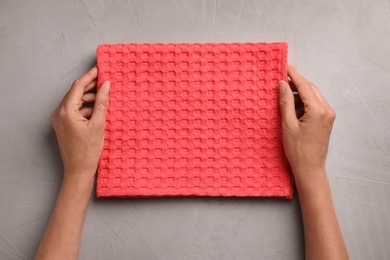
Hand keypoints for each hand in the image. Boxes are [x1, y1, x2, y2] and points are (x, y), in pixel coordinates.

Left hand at [50, 67, 109, 177]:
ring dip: (89, 99)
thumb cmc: (88, 151)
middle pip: (75, 93)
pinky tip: (97, 111)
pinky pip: (74, 110)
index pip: (78, 86)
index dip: (89, 76)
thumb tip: (106, 85)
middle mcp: (59, 113)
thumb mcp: (98, 124)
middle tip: (105, 83)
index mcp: (66, 111)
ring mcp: (59, 119)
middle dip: (90, 87)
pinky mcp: (62, 125)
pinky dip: (85, 108)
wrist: (78, 170)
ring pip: (75, 101)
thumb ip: (102, 102)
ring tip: (104, 99)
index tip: (100, 69)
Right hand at [278, 64, 335, 183]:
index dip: (293, 74)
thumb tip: (282, 84)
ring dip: (299, 91)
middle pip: (310, 88)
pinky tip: (291, 104)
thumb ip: (286, 103)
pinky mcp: (326, 120)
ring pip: (312, 95)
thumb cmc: (297, 150)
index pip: (305, 85)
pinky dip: (303, 101)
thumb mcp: (288, 125)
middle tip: (280, 76)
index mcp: (318, 110)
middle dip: (296, 81)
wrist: (310, 169)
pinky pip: (314, 104)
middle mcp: (327, 110)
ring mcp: (328, 115)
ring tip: (283, 92)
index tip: (284, 64)